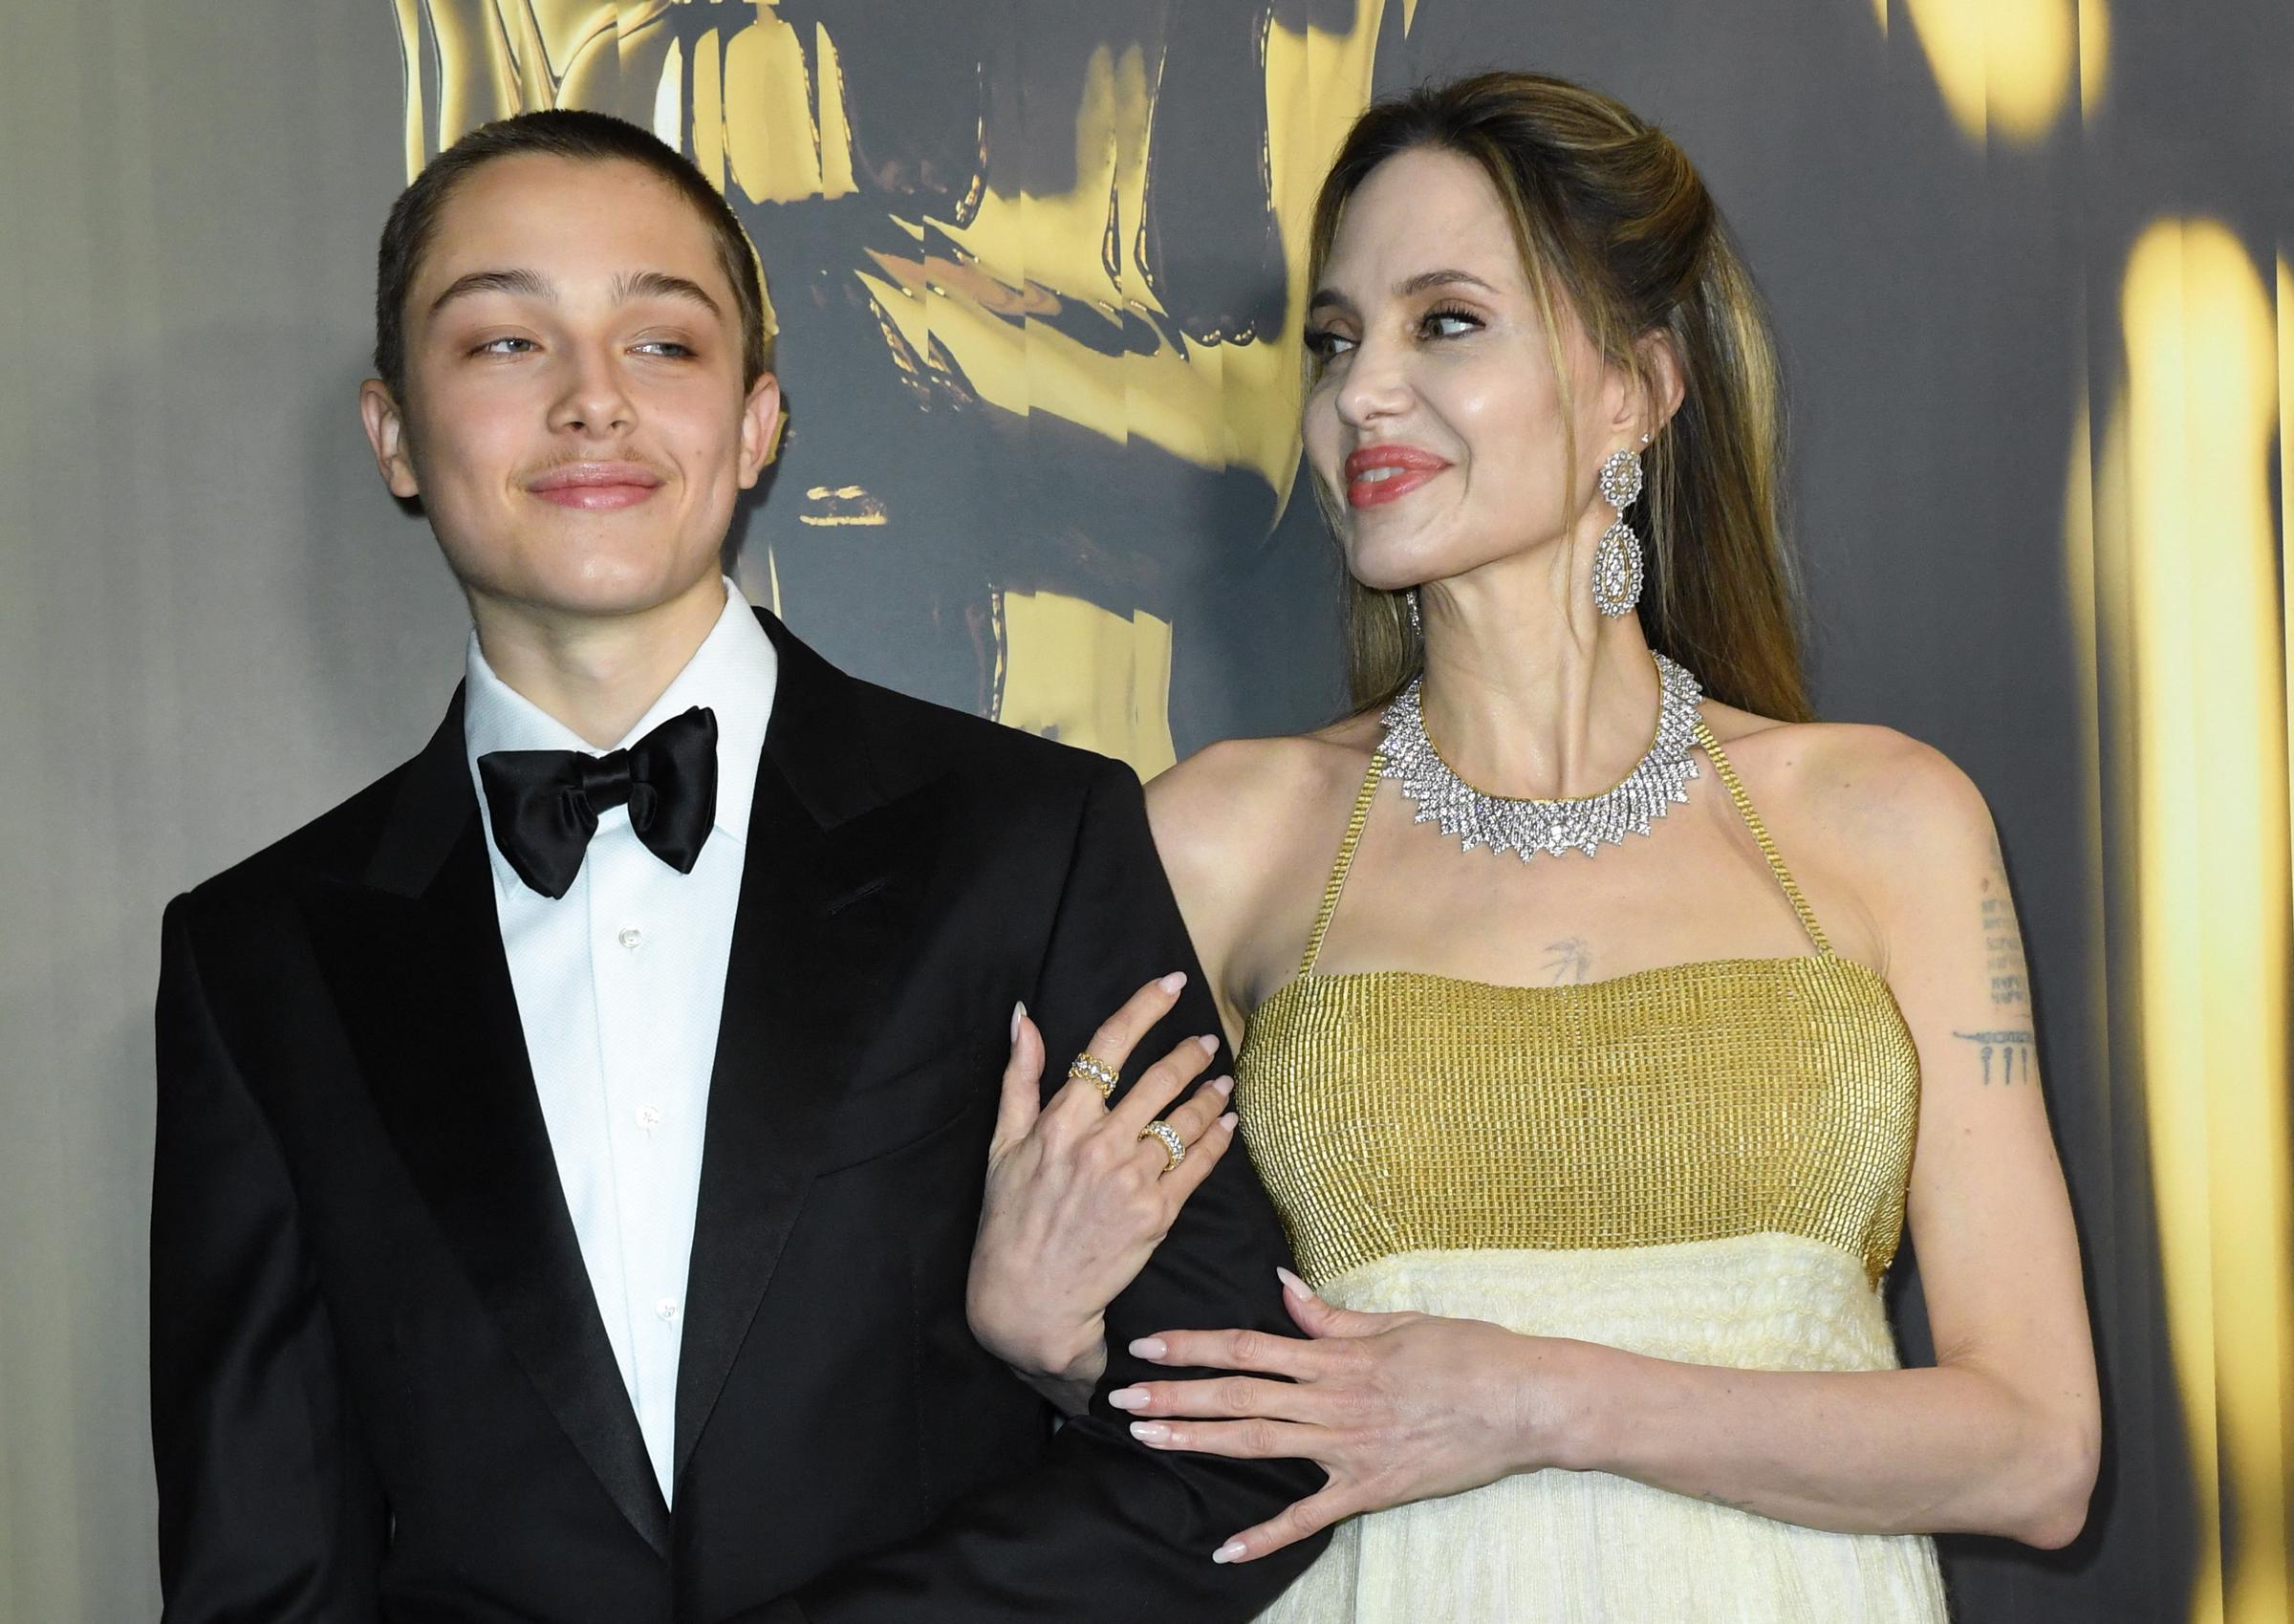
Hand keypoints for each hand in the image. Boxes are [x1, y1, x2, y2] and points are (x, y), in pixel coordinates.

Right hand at [966, 974, 1239, 1405]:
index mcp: (1061, 1121)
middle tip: (1208, 1041)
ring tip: (1223, 1081)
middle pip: (1159, 1079)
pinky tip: (1227, 1124)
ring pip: (1184, 1121)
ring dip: (1210, 1094)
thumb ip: (1019, 1078)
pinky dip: (1217, 1139)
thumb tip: (1024, 1018)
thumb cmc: (1009, 1221)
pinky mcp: (1156, 1216)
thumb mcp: (1002, 1145)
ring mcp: (1131, 1180)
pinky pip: (1198, 1166)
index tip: (1171, 983)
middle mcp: (1100, 1144)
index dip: (1144, 1007)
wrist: (1029, 1301)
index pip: (1109, 1046)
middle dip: (1190, 1053)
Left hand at [1111, 1271, 1595, 1562]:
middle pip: (1238, 1396)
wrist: (1526, 1400)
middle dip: (1175, 1395)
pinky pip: (1309, 1515)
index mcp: (1337, 1355)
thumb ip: (1332, 1315)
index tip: (1146, 1345)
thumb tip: (1281, 1289)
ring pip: (1259, 1443)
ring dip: (1198, 1441)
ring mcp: (1348, 1447)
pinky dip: (1265, 1533)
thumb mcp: (1397, 1321)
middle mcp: (1333, 1399)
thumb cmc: (1469, 1352)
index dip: (1193, 1346)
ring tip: (1148, 1437)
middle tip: (1120, 1398)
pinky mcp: (1370, 1489)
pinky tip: (1224, 1547)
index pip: (1248, 1346)